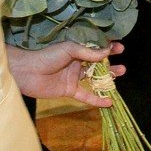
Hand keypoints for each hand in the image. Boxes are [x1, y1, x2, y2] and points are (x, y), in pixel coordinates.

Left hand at [6, 41, 124, 108]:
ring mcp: (73, 78)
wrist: (27, 72)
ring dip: (107, 79)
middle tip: (123, 68)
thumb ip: (88, 52)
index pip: (95, 49)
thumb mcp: (69, 49)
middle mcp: (76, 63)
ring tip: (120, 75)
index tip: (120, 48)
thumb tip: (107, 51)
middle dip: (111, 65)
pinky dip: (97, 100)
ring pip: (94, 79)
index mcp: (76, 51)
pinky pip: (85, 96)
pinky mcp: (69, 91)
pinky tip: (109, 102)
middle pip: (98, 65)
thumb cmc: (47, 56)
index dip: (108, 48)